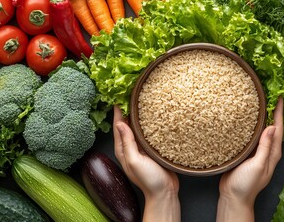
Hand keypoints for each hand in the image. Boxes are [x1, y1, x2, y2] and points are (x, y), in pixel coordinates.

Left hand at [113, 105, 179, 221]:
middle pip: (127, 123)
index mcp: (123, 149)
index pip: (118, 125)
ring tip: (143, 99)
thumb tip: (120, 123)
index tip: (119, 95)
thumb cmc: (149, 180)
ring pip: (139, 126)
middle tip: (131, 93)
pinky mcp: (153, 148)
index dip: (118, 110)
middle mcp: (131, 146)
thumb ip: (128, 143)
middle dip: (128, 109)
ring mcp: (142, 147)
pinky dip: (150, 122)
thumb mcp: (135, 161)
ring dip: (139, 114)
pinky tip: (155, 114)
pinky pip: (149, 131)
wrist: (165, 191)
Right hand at [216, 97, 283, 221]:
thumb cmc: (246, 184)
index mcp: (272, 153)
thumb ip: (265, 147)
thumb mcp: (258, 165)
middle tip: (270, 95)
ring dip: (260, 117)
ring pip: (260, 130)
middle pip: (271, 127)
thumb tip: (272, 127)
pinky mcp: (245, 152)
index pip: (278, 128)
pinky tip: (244, 119)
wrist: (232, 196)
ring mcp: (256, 151)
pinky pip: (250, 135)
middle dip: (272, 111)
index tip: (280, 97)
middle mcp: (266, 150)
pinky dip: (249, 125)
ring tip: (258, 102)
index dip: (279, 112)